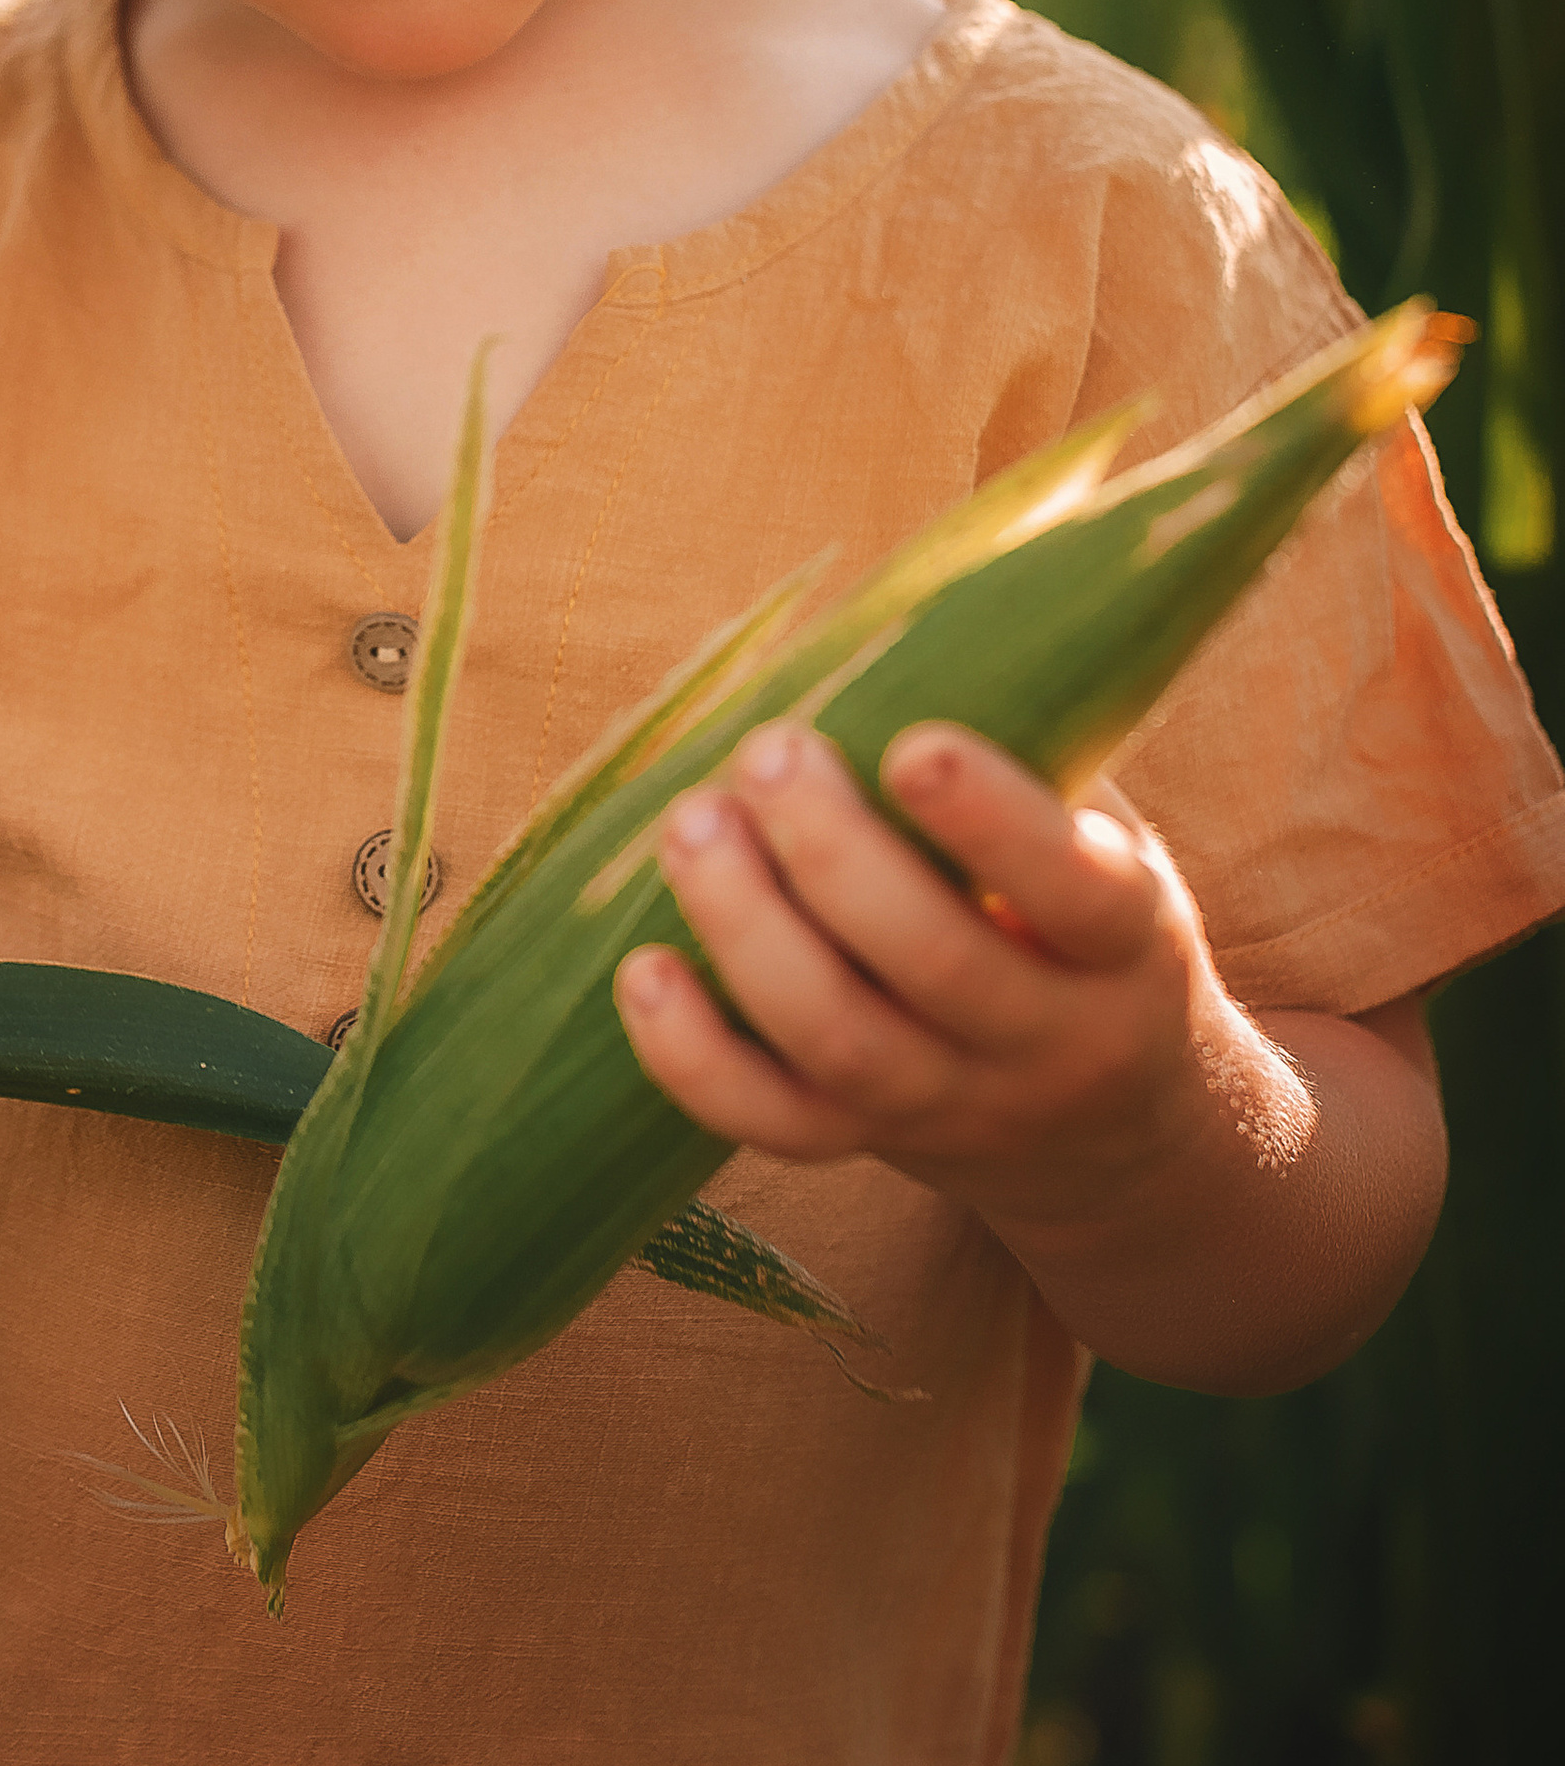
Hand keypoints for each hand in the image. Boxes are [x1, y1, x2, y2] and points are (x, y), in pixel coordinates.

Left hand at [614, 720, 1247, 1228]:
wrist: (1111, 1129)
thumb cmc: (1082, 927)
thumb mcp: (1106, 845)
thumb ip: (1030, 759)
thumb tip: (898, 622)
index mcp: (1125, 943)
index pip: (1075, 892)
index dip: (993, 824)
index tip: (914, 745)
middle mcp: (1046, 1039)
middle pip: (938, 966)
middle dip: (834, 854)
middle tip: (767, 753)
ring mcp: (950, 1106)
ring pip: (843, 1044)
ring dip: (749, 928)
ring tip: (691, 823)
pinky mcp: (863, 1144)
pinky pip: (770, 1122)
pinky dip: (693, 1055)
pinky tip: (641, 966)